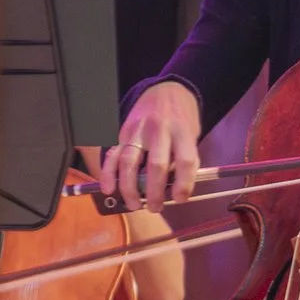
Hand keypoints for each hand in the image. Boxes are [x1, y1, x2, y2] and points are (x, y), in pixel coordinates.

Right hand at [100, 82, 201, 210]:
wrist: (166, 91)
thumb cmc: (181, 119)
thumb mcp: (192, 135)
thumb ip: (185, 159)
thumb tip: (174, 191)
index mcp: (182, 131)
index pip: (185, 161)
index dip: (183, 184)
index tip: (180, 199)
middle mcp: (159, 130)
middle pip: (156, 165)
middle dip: (154, 192)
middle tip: (154, 207)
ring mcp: (138, 131)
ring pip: (130, 162)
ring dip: (129, 188)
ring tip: (133, 204)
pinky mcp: (122, 132)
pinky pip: (112, 154)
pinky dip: (108, 174)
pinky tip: (108, 189)